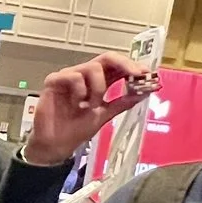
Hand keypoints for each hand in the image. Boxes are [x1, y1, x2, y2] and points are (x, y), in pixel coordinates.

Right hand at [25, 54, 150, 165]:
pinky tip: (76, 104)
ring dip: (98, 88)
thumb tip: (145, 92)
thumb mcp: (105, 115)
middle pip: (106, 57)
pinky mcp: (54, 80)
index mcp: (97, 82)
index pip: (116, 66)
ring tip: (91, 106)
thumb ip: (122, 103)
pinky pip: (74, 76)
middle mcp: (84, 75)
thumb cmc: (76, 129)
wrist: (56, 145)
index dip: (132, 67)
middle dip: (124, 64)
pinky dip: (80, 91)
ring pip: (92, 67)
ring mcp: (69, 76)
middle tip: (136, 74)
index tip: (148, 74)